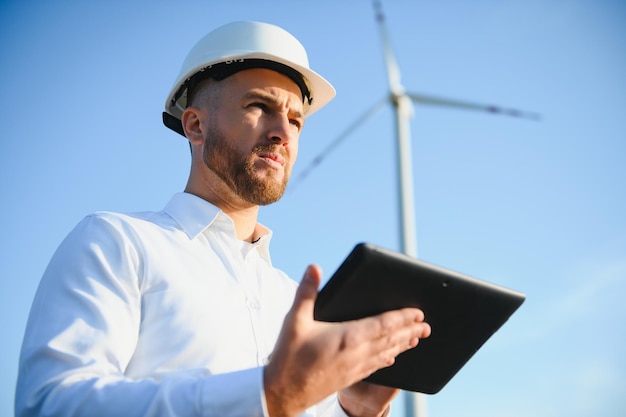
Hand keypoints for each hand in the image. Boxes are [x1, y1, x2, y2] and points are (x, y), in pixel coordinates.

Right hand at [263, 265, 430, 416]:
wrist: (282, 393)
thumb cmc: (288, 358)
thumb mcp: (294, 320)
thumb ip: (307, 292)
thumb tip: (314, 268)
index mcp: (347, 337)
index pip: (383, 325)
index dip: (402, 318)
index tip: (418, 313)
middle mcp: (356, 354)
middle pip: (391, 340)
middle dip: (411, 331)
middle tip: (427, 326)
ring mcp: (355, 368)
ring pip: (387, 354)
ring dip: (403, 345)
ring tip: (417, 339)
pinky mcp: (350, 378)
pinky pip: (376, 366)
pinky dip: (389, 358)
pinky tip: (393, 358)